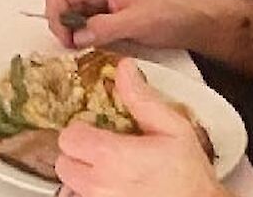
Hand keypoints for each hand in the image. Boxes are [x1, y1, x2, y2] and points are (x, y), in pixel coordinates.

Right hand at [42, 0, 212, 50]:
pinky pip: (82, 21)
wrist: (192, 21)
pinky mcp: (104, 11)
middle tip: (75, 49)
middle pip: (60, 3)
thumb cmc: (168, 15)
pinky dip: (82, 34)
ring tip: (85, 49)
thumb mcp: (137, 22)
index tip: (68, 43)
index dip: (56, 19)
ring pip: (69, 14)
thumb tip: (76, 37)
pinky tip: (92, 46)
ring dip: (72, 32)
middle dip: (62, 26)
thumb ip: (104, 27)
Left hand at [56, 60, 229, 196]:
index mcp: (112, 156)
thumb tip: (124, 69)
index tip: (96, 129)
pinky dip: (91, 192)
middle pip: (63, 162)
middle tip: (101, 150)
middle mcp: (99, 183)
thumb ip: (142, 99)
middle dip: (78, 153)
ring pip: (70, 184)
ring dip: (82, 175)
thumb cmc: (189, 174)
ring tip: (108, 170)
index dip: (81, 130)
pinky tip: (112, 186)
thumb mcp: (173, 128)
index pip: (68, 137)